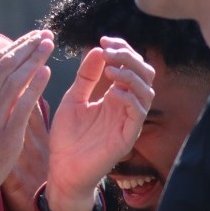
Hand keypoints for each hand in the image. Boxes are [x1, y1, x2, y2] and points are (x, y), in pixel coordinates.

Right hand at [0, 31, 52, 210]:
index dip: (15, 47)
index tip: (31, 38)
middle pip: (7, 65)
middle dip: (28, 47)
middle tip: (46, 34)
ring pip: (15, 80)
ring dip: (34, 59)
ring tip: (49, 46)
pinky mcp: (6, 135)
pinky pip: (23, 106)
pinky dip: (35, 86)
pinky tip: (46, 73)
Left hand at [46, 37, 154, 210]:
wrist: (62, 170)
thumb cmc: (67, 138)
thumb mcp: (73, 99)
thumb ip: (86, 76)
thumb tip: (97, 49)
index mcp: (114, 95)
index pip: (130, 65)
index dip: (121, 49)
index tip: (103, 40)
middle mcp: (126, 106)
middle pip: (144, 73)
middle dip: (129, 57)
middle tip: (109, 51)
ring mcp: (128, 121)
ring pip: (146, 90)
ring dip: (130, 75)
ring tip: (111, 70)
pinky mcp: (128, 137)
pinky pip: (138, 112)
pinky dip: (129, 97)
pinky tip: (113, 92)